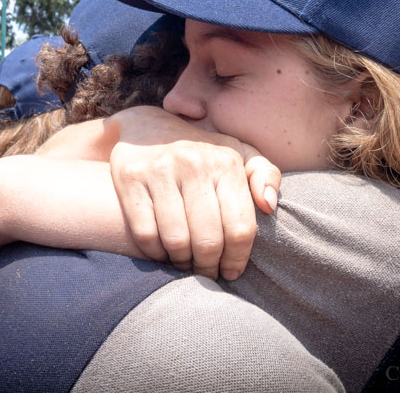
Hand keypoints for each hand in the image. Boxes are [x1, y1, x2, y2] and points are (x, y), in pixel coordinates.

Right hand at [105, 106, 280, 280]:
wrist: (146, 127)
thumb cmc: (201, 151)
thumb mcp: (238, 152)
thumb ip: (264, 175)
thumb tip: (270, 205)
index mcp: (226, 161)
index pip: (240, 227)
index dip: (238, 259)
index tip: (232, 272)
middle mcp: (194, 162)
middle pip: (208, 239)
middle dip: (209, 266)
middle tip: (206, 273)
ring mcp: (160, 169)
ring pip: (176, 239)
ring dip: (182, 263)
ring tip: (185, 264)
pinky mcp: (130, 177)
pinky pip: (145, 232)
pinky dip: (154, 252)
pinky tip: (162, 253)